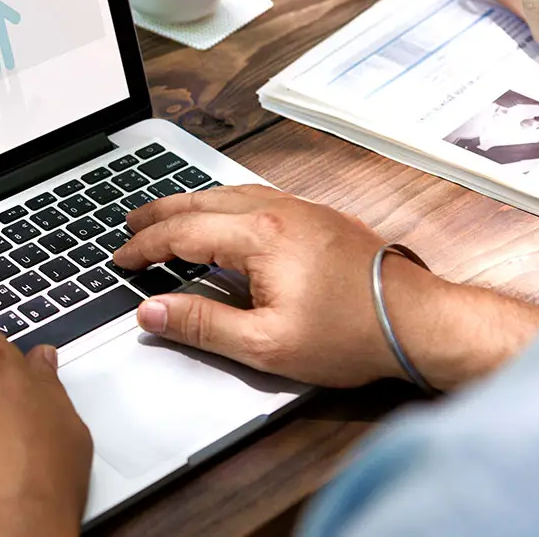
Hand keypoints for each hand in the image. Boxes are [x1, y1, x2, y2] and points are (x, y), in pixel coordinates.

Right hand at [112, 186, 430, 387]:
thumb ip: (201, 325)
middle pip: (200, 201)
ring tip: (166, 214)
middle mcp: (276, 211)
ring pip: (228, 193)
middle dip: (159, 213)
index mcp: (258, 236)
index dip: (145, 247)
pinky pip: (255, 195)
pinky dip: (222, 201)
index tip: (120, 259)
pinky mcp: (317, 216)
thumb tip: (151, 311)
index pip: (182, 233)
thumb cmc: (349, 335)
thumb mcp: (265, 345)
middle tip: (129, 224)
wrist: (418, 321)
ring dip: (189, 202)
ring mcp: (299, 209)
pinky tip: (221, 212)